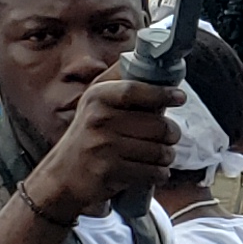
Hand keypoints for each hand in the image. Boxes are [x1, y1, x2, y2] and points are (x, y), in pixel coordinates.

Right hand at [23, 71, 182, 222]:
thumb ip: (121, 82)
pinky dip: (159, 174)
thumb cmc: (87, 136)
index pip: (135, 90)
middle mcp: (98, 119)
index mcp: (97, 97)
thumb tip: (156, 67)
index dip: (162, 93)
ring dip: (166, 155)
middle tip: (170, 135)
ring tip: (160, 155)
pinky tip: (153, 171)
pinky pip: (152, 172)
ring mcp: (103, 146)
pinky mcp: (109, 171)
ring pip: (159, 151)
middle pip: (157, 124)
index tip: (180, 97)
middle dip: (172, 133)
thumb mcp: (95, 102)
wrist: (62, 176)